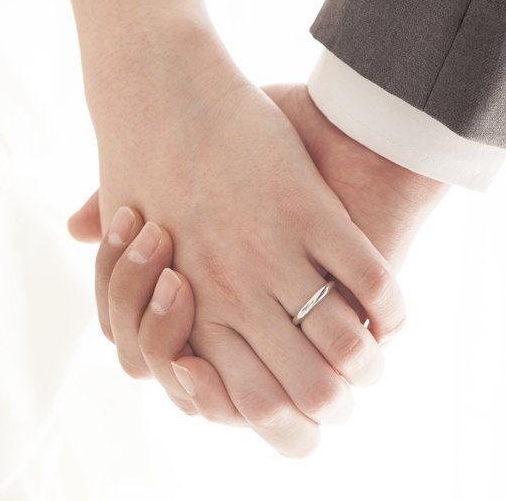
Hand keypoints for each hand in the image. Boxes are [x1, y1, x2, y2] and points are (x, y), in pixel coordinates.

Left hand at [83, 34, 404, 456]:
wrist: (158, 87)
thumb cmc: (138, 159)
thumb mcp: (121, 234)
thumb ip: (121, 281)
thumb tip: (114, 306)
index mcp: (185, 309)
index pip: (244, 404)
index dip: (280, 418)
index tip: (293, 401)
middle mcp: (228, 296)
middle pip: (303, 396)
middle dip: (331, 404)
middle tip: (342, 386)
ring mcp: (270, 256)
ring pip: (344, 353)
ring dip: (367, 361)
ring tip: (371, 350)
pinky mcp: (307, 211)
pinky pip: (372, 284)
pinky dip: (390, 306)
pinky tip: (387, 306)